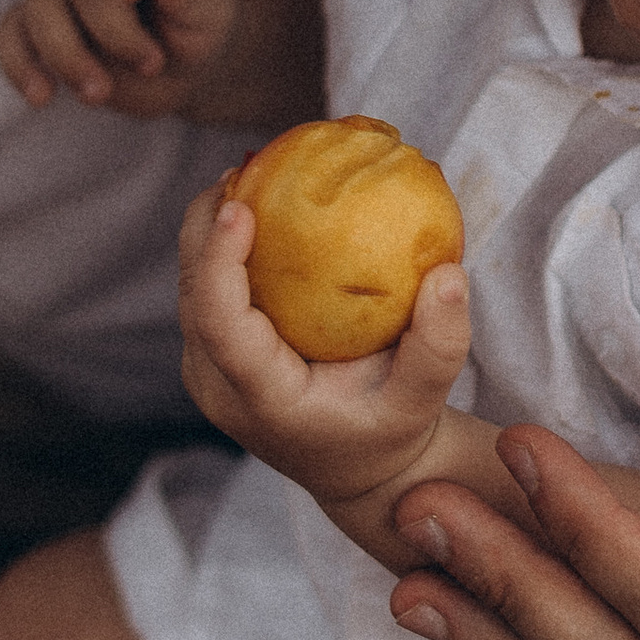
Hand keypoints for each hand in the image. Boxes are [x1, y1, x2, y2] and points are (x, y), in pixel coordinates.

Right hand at [0, 0, 235, 112]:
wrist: (183, 61)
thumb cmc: (200, 20)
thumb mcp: (214, 8)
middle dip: (112, 29)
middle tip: (151, 64)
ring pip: (38, 7)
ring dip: (65, 55)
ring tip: (100, 93)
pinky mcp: (38, 26)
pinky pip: (12, 36)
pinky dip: (20, 65)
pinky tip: (42, 96)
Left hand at [179, 185, 473, 510]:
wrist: (360, 471)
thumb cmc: (391, 431)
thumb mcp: (425, 400)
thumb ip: (440, 345)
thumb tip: (449, 275)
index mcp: (262, 400)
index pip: (223, 326)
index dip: (220, 263)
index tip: (238, 207)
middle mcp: (220, 390)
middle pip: (192, 297)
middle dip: (204, 227)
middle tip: (243, 167)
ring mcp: (209, 376)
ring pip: (190, 290)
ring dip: (207, 231)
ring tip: (244, 173)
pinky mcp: (214, 358)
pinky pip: (206, 294)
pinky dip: (220, 248)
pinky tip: (255, 205)